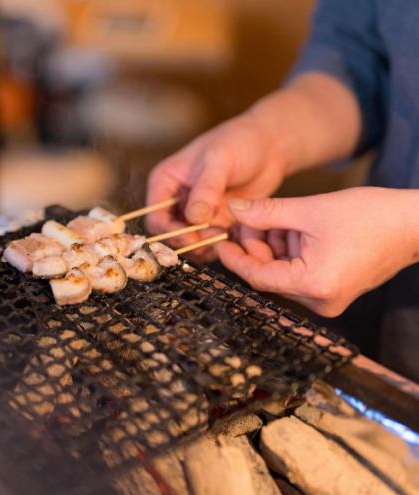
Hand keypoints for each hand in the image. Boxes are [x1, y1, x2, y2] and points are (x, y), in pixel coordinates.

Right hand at [145, 110, 287, 257]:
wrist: (268, 146)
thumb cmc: (239, 142)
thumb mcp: (220, 161)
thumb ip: (206, 189)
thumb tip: (194, 218)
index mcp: (166, 182)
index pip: (155, 216)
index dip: (168, 231)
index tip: (190, 238)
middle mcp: (176, 201)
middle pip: (170, 234)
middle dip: (188, 241)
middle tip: (210, 240)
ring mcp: (196, 214)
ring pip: (190, 243)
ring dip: (205, 245)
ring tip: (225, 234)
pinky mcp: (215, 224)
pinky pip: (211, 243)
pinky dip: (219, 246)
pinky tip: (234, 237)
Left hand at [216, 187, 418, 316]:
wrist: (414, 224)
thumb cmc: (370, 215)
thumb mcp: (310, 209)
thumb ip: (267, 212)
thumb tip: (235, 209)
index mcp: (314, 285)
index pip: (258, 277)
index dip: (235, 258)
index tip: (220, 243)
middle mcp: (320, 301)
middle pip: (269, 275)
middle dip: (256, 246)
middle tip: (247, 220)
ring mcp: (328, 299)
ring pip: (283, 272)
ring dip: (273, 246)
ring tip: (275, 218)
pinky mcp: (334, 290)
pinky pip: (299, 273)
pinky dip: (290, 252)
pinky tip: (291, 229)